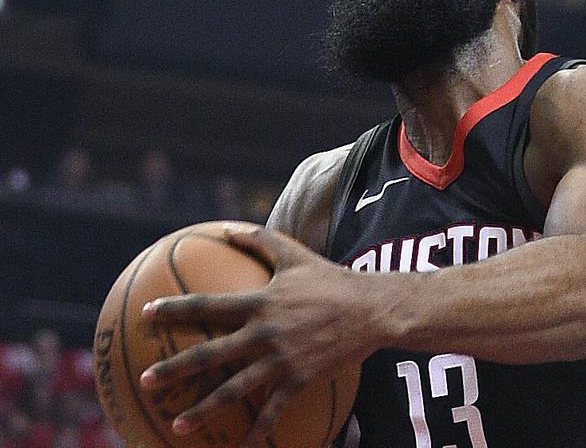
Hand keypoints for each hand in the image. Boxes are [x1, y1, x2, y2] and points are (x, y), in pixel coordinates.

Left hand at [140, 224, 378, 444]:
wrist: (371, 311)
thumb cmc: (332, 280)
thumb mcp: (295, 254)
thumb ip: (260, 240)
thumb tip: (227, 227)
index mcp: (260, 303)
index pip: (208, 305)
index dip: (175, 309)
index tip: (147, 314)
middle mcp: (264, 334)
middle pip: (210, 354)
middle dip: (175, 369)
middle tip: (146, 382)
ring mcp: (281, 360)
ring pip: (235, 390)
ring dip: (204, 409)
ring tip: (178, 425)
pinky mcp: (299, 380)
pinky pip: (273, 410)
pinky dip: (256, 430)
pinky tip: (240, 445)